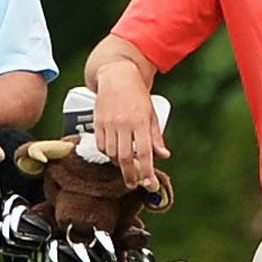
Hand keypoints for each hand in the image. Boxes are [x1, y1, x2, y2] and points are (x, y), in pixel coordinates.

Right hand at [91, 63, 169, 187]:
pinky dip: (108, 153)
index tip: (148, 183)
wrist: (117, 76)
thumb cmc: (137, 96)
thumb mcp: (151, 115)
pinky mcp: (97, 122)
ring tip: (125, 166)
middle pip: (126, 157)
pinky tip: (114, 153)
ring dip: (118, 163)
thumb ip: (156, 137)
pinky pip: (101, 145)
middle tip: (133, 184)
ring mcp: (108, 123)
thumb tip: (164, 156)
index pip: (145, 152)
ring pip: (112, 153)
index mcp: (140, 121)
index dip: (147, 170)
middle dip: (130, 174)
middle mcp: (124, 123)